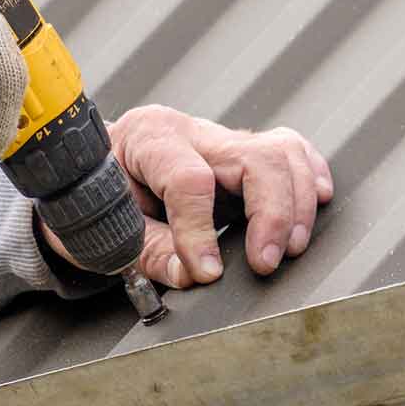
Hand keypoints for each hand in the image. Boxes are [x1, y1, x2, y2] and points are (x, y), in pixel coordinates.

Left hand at [41, 105, 333, 287]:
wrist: (87, 178)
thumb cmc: (93, 200)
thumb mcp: (102, 229)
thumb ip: (148, 252)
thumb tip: (194, 275)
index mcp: (148, 137)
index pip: (189, 180)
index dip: (200, 231)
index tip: (208, 273)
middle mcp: (190, 130)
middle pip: (254, 157)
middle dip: (271, 213)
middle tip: (267, 263)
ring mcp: (220, 138)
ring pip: (281, 150)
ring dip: (296, 202)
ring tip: (291, 247)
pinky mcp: (242, 152)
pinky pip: (289, 150)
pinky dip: (309, 175)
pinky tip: (317, 200)